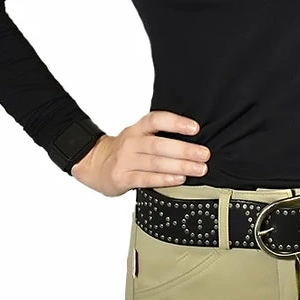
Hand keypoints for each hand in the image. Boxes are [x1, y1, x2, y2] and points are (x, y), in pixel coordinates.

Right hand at [71, 110, 210, 196]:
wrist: (95, 164)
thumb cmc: (126, 151)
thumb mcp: (139, 136)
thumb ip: (159, 136)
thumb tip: (195, 140)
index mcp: (138, 128)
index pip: (157, 120)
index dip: (176, 122)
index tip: (195, 128)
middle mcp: (131, 142)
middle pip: (159, 144)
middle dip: (185, 150)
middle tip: (204, 154)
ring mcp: (125, 160)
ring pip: (155, 162)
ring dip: (180, 166)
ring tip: (199, 168)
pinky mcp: (121, 178)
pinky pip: (145, 178)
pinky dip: (163, 179)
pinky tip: (178, 179)